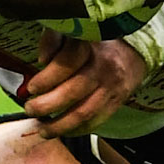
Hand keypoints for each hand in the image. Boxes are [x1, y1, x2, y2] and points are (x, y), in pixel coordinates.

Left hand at [23, 34, 149, 137]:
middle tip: (30, 109)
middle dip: (46, 105)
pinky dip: (76, 130)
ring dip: (59, 125)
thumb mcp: (74, 32)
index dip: (47, 77)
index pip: (66, 62)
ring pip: (83, 112)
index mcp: (91, 44)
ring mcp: (112, 86)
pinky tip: (61, 131)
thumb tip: (41, 60)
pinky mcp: (117, 102)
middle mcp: (103, 66)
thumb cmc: (96, 43)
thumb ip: (53, 39)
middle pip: (72, 91)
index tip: (31, 87)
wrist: (133, 52)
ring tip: (42, 129)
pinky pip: (95, 122)